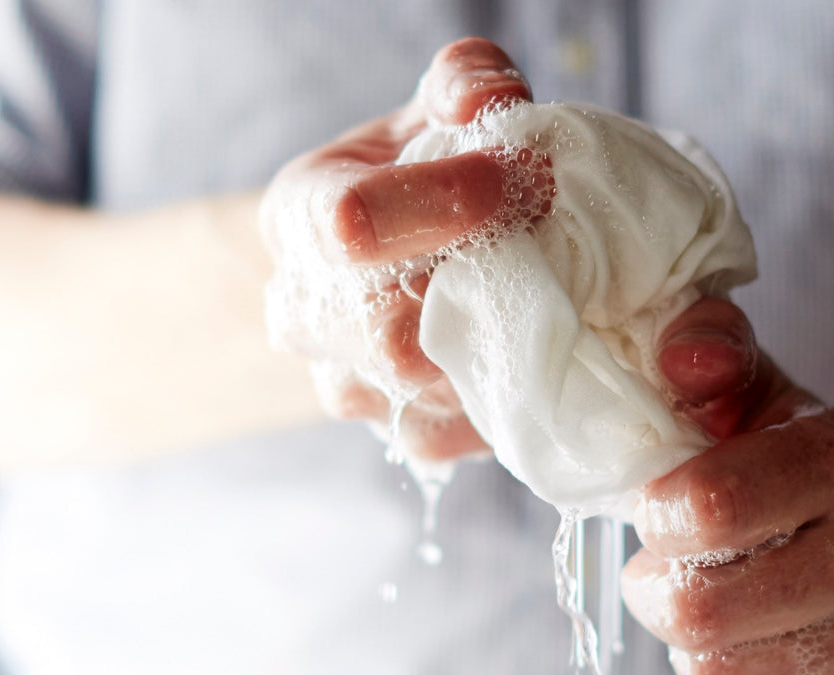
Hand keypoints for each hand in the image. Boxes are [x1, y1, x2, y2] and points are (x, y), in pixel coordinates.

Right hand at [261, 38, 536, 460]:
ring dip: (488, 348)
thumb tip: (489, 108)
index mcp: (301, 217)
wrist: (418, 259)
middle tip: (533, 250)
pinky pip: (450, 433)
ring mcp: (348, 385)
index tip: (511, 183)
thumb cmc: (432, 175)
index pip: (349, 228)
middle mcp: (306, 315)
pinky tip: (514, 350)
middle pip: (385, 336)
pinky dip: (495, 396)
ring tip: (523, 298)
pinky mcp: (401, 433)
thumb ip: (465, 83)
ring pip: (422, 394)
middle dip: (473, 293)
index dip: (437, 207)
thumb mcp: (440, 107)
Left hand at [621, 298, 833, 674]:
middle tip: (674, 578)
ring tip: (718, 622)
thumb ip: (701, 354)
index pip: (703, 507)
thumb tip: (687, 362)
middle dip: (660, 597)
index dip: (656, 521)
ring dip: (692, 658)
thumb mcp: (738, 399)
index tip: (665, 515)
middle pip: (700, 615)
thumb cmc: (775, 475)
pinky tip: (747, 673)